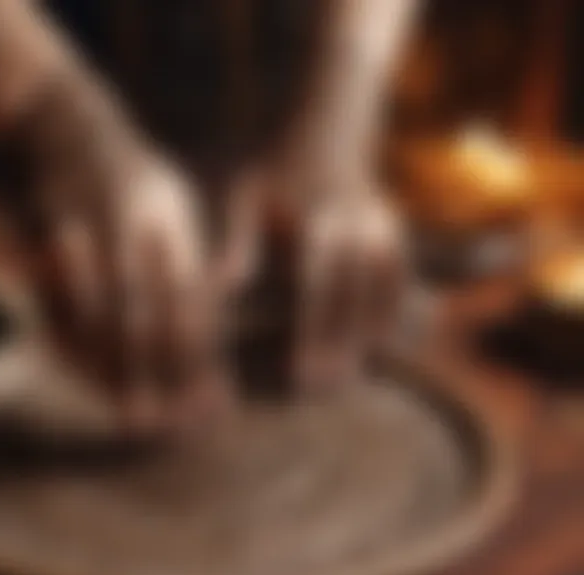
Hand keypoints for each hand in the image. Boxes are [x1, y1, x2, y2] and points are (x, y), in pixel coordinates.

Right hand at [1, 71, 225, 434]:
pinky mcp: (36, 245)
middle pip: (144, 316)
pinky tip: (92, 385)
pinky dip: (75, 352)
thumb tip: (216, 326)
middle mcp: (122, 226)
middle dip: (160, 375)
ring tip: (134, 419)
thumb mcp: (173, 200)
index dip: (201, 354)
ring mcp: (75, 234)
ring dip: (116, 374)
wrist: (55, 123)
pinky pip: (56, 309)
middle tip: (174, 427)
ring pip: (98, 320)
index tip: (214, 401)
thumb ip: (195, 258)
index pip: (189, 299)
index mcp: (168, 216)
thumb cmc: (131, 175)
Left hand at [220, 157, 407, 395]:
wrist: (321, 125)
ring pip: (387, 289)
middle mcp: (358, 220)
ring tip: (357, 376)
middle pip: (356, 294)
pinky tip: (394, 346)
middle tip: (326, 389)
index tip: (299, 375)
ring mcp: (382, 224)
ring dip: (374, 333)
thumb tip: (228, 284)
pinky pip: (404, 277)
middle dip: (342, 343)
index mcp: (317, 215)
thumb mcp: (239, 190)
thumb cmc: (267, 166)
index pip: (318, 284)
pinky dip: (400, 310)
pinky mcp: (394, 230)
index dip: (311, 332)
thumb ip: (236, 237)